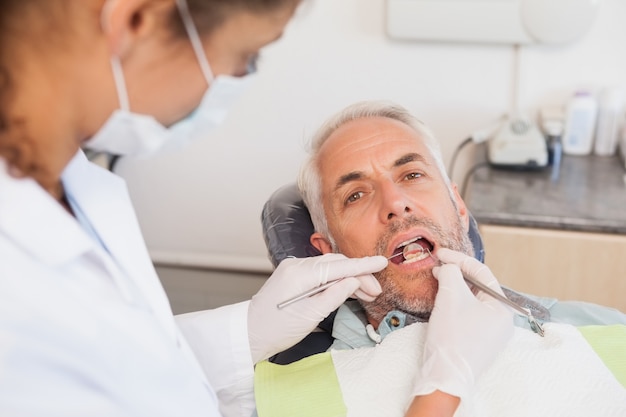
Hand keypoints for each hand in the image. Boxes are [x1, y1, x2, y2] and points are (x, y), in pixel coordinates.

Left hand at [248, 253, 386, 362]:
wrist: (250, 333)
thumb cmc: (277, 328)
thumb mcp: (310, 316)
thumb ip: (334, 296)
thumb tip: (353, 282)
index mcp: (300, 274)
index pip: (339, 266)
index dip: (363, 266)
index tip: (382, 263)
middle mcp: (296, 265)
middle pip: (336, 265)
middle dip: (358, 275)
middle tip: (376, 291)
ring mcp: (293, 269)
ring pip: (329, 268)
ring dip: (348, 278)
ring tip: (366, 293)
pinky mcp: (293, 276)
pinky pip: (320, 273)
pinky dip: (335, 280)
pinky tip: (347, 289)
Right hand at [412, 248, 513, 402]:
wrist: (445, 376)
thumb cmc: (453, 337)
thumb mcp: (451, 297)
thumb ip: (451, 274)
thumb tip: (448, 267)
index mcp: (503, 308)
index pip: (482, 273)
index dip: (459, 259)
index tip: (439, 254)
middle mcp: (502, 320)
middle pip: (478, 287)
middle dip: (456, 274)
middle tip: (437, 267)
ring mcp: (491, 333)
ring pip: (472, 301)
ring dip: (454, 288)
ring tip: (437, 281)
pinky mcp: (478, 342)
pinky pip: (468, 315)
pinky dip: (454, 304)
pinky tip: (441, 301)